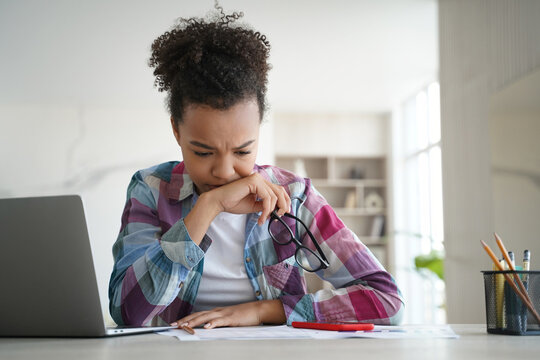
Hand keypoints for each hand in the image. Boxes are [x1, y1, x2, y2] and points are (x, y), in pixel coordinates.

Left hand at [170, 300, 285, 328]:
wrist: (257, 310)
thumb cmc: (243, 316)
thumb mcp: (228, 320)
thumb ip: (218, 323)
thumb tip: (207, 329)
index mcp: (216, 312)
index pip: (197, 315)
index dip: (186, 319)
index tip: (176, 323)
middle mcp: (217, 311)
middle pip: (198, 315)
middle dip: (185, 320)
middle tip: (173, 325)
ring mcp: (224, 314)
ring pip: (206, 317)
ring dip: (194, 322)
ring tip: (184, 326)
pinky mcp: (231, 318)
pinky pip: (220, 321)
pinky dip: (213, 323)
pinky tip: (206, 327)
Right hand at [207, 173, 290, 224]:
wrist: (219, 202)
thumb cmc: (233, 203)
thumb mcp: (254, 205)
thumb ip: (265, 205)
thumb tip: (278, 210)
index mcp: (260, 183)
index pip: (278, 189)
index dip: (285, 200)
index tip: (284, 212)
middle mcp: (259, 178)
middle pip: (280, 191)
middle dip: (283, 205)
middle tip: (280, 216)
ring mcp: (257, 178)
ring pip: (274, 196)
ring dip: (271, 210)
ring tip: (263, 219)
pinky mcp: (253, 181)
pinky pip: (267, 197)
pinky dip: (266, 209)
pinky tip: (261, 217)